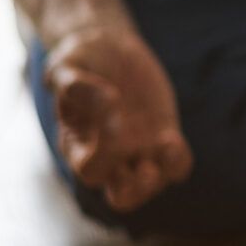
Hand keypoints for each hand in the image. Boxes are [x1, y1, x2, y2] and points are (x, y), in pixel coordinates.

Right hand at [44, 23, 192, 214]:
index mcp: (78, 145)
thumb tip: (106, 102)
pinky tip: (172, 139)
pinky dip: (178, 161)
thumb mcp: (67, 66)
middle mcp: (109, 155)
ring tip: (167, 144)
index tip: (114, 109)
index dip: (106, 152)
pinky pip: (176, 166)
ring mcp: (138, 149)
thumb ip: (76, 86)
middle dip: (138, 190)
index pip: (92, 170)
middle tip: (147, 168)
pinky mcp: (162, 136)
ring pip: (152, 187)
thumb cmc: (80, 60)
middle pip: (123, 198)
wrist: (108, 48)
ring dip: (163, 175)